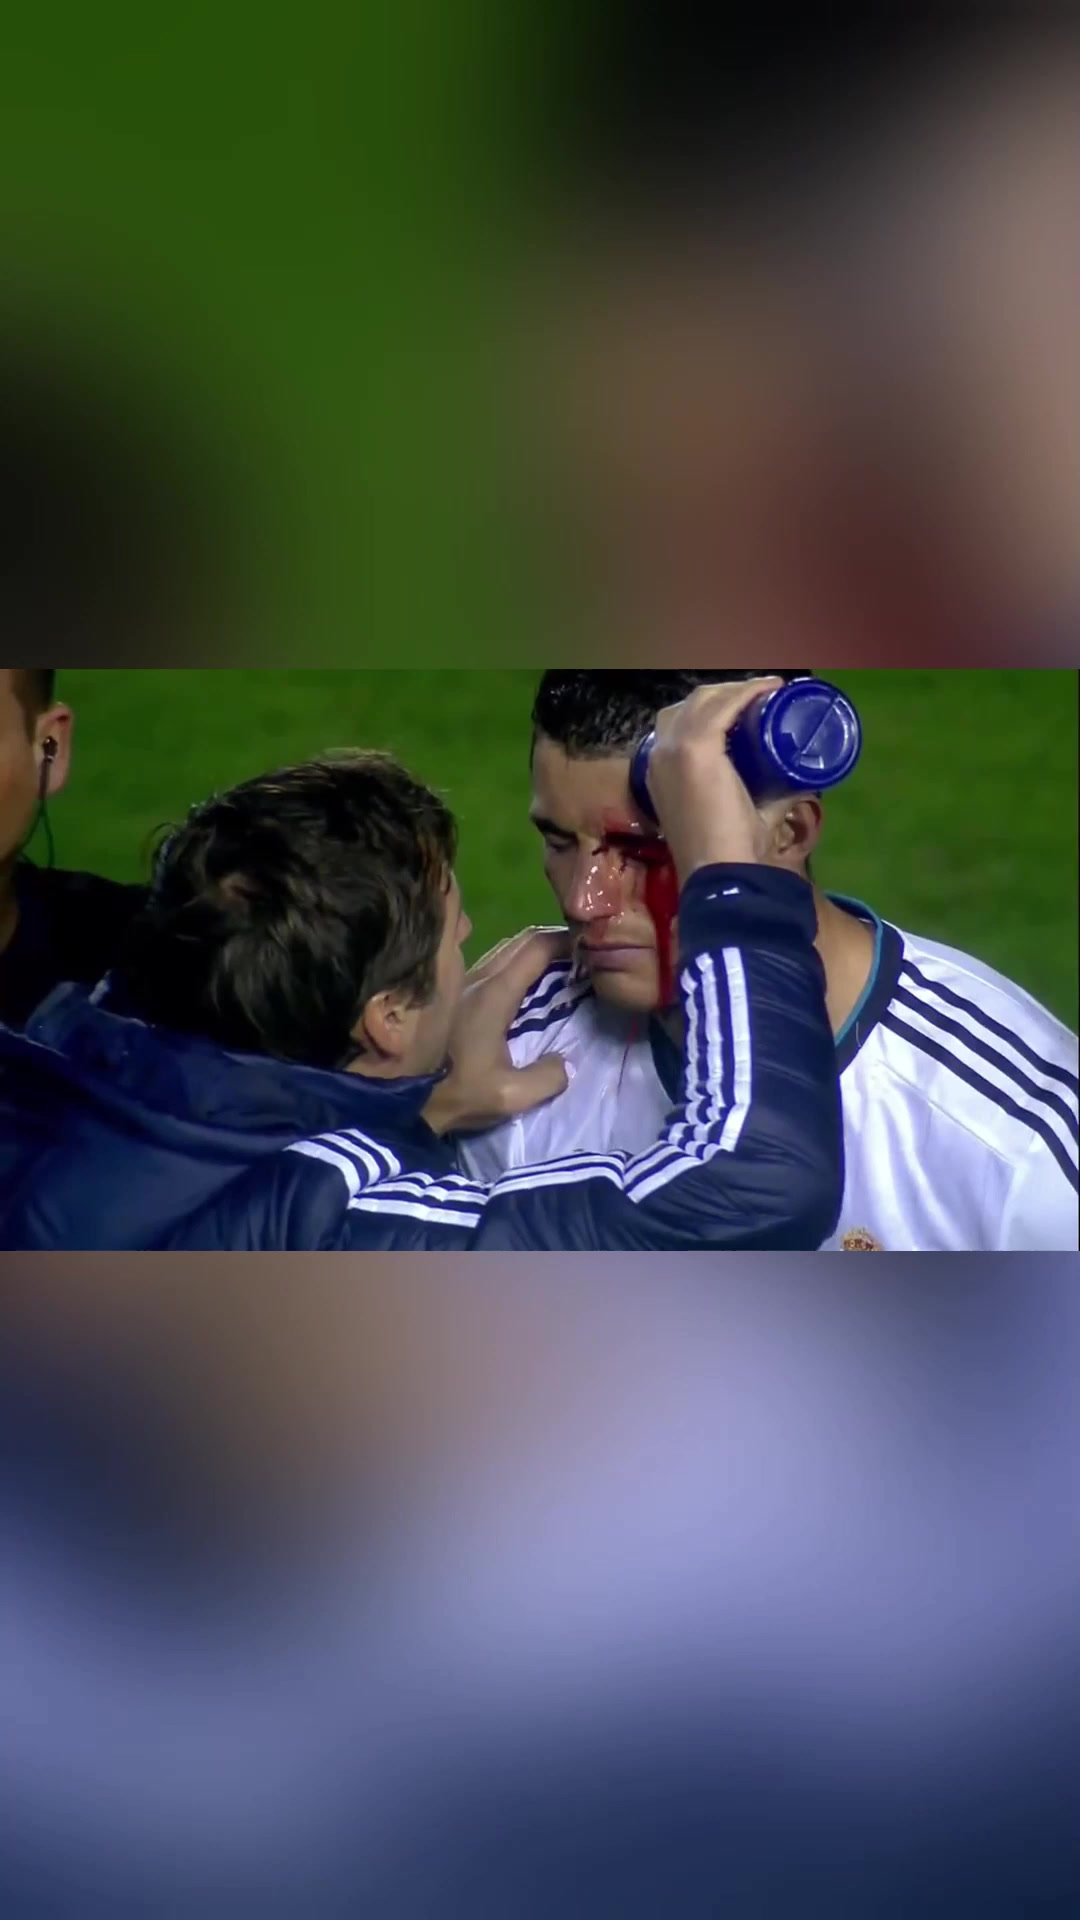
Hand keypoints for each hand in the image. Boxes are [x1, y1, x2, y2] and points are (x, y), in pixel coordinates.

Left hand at [423, 927, 573, 1135]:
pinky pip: (490, 963)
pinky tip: (524, 984)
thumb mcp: (508, 1096)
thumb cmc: (453, 1092)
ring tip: (556, 970)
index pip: (538, 948)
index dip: (566, 942)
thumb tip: (566, 1062)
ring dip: (531, 952)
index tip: (590, 948)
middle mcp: (477, 978)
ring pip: (503, 950)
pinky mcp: (451, 993)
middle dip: (553, 942)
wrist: (398, 1098)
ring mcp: (461, 983)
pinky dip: (514, 963)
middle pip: (521, 941)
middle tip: (580, 958)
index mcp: (494, 995)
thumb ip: (547, 1079)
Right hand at [645, 677, 783, 881]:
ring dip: (738, 689)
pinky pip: (724, 706)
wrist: (721, 872)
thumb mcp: (741, 812)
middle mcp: (659, 754)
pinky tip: (771, 687)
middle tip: (761, 698)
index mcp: (659, 771)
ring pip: (706, 698)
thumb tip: (795, 777)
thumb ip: (763, 795)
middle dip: (725, 694)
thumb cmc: (729, 852)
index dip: (711, 708)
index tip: (747, 708)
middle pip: (690, 704)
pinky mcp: (695, 748)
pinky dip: (749, 691)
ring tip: (769, 690)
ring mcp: (674, 749)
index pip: (678, 723)